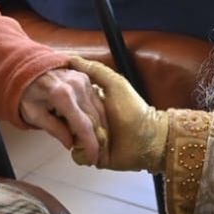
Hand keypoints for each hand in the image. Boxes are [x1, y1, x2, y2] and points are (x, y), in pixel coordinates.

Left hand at [20, 66, 108, 165]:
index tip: (93, 158)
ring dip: (99, 128)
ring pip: (99, 110)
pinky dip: (97, 116)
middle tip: (91, 154)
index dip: (90, 145)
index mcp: (62, 96)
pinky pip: (97, 101)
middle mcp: (77, 85)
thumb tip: (71, 144)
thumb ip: (54, 130)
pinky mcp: (87, 79)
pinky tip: (92, 127)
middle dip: (96, 139)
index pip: (83, 125)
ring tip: (91, 142)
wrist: (26, 70)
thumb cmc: (27, 93)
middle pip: (95, 119)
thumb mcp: (34, 115)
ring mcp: (84, 80)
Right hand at [65, 55, 166, 170]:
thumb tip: (73, 58)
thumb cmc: (135, 111)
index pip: (68, 100)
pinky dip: (84, 153)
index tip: (65, 102)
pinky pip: (76, 155)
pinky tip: (96, 150)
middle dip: (72, 122)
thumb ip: (95, 70)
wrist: (148, 140)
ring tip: (97, 137)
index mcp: (91, 102)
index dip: (64, 101)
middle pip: (66, 121)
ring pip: (69, 139)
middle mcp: (88, 119)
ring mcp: (89, 138)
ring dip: (79, 139)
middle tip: (88, 123)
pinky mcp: (91, 155)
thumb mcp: (115, 84)